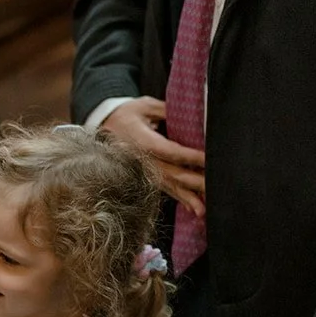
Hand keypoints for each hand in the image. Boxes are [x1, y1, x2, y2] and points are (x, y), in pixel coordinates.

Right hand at [99, 97, 205, 216]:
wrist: (102, 125)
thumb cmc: (125, 114)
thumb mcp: (145, 106)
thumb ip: (168, 112)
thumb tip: (194, 116)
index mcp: (141, 140)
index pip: (170, 151)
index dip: (190, 156)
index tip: (209, 159)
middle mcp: (141, 160)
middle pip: (171, 173)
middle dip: (193, 182)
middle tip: (213, 188)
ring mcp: (141, 170)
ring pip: (168, 185)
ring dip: (187, 197)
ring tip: (203, 210)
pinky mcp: (143, 176)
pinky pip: (164, 188)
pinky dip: (179, 198)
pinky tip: (192, 207)